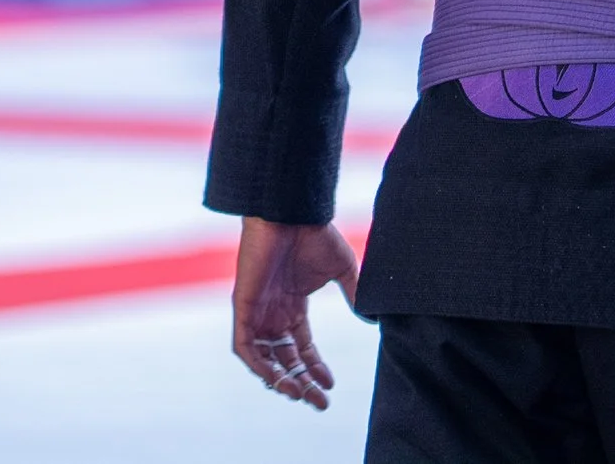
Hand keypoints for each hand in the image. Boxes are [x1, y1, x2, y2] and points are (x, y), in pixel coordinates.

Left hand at [231, 217, 358, 411]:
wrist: (293, 211)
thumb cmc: (315, 233)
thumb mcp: (343, 269)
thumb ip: (354, 293)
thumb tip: (371, 319)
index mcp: (293, 306)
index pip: (302, 346)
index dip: (315, 367)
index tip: (330, 384)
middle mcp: (273, 313)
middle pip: (284, 358)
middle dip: (300, 382)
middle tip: (317, 402)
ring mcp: (257, 311)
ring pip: (262, 358)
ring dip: (279, 379)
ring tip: (299, 394)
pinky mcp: (243, 306)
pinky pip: (244, 345)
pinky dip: (257, 364)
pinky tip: (275, 377)